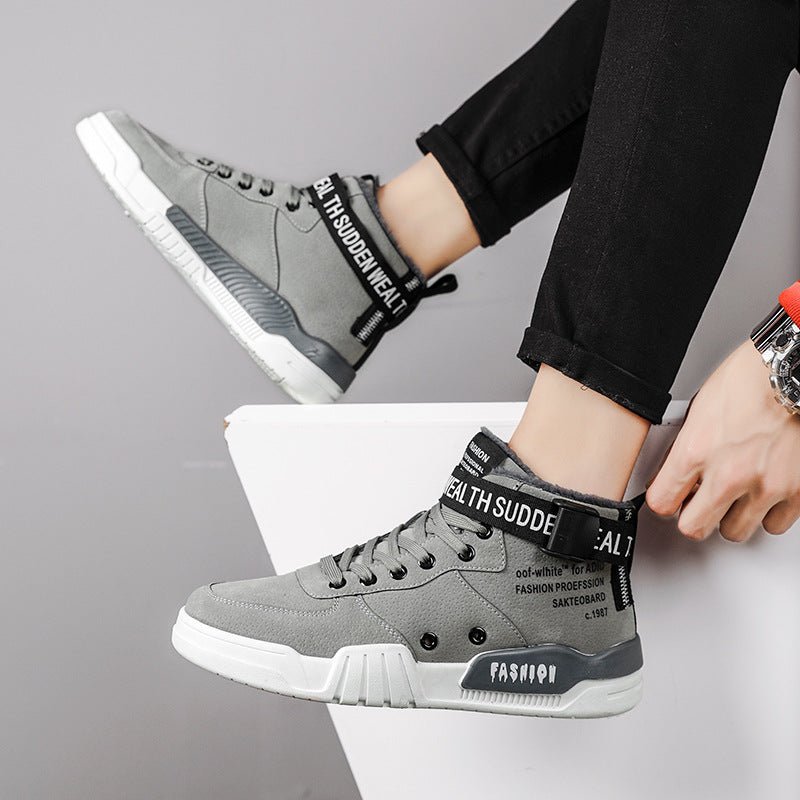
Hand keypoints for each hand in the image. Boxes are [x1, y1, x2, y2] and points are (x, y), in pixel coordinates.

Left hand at [647, 340, 799, 541]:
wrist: (795, 370)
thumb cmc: (751, 379)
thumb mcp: (700, 409)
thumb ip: (688, 446)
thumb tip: (676, 470)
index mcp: (696, 450)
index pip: (661, 502)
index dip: (664, 501)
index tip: (669, 498)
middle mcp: (729, 474)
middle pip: (694, 527)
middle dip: (694, 517)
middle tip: (699, 504)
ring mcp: (765, 486)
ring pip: (735, 531)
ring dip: (732, 516)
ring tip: (735, 495)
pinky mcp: (797, 492)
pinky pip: (773, 524)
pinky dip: (768, 513)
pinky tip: (764, 493)